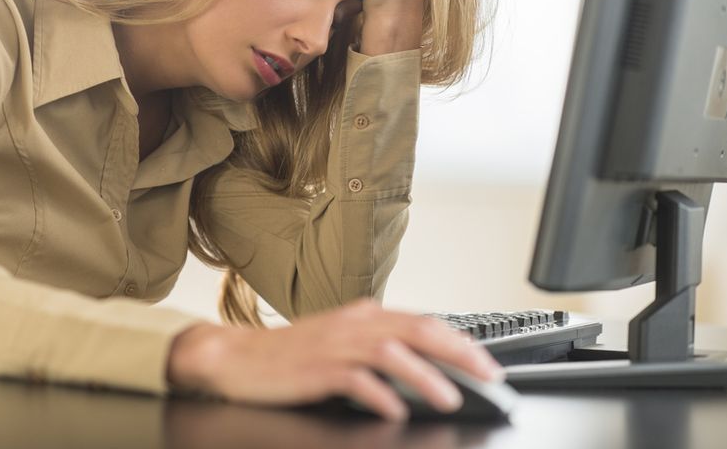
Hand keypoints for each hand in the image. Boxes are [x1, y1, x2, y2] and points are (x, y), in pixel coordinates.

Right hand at [167, 298, 502, 420]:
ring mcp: (335, 345)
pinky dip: (379, 394)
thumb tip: (423, 359)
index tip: (487, 362)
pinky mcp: (316, 369)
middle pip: (418, 330)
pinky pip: (355, 380)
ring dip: (426, 375)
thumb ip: (378, 344)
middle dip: (460, 353)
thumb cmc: (290, 354)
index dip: (461, 341)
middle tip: (489, 376)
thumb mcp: (339, 340)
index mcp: (363, 315)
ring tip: (452, 397)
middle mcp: (354, 324)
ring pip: (392, 352)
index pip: (423, 321)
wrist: (236, 357)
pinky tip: (395, 410)